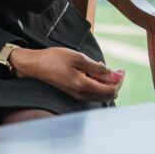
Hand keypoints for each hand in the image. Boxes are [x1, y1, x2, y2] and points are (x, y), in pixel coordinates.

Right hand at [9, 46, 123, 101]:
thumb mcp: (77, 57)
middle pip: (108, 95)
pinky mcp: (73, 93)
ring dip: (106, 84)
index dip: (119, 81)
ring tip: (101, 68)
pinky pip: (92, 93)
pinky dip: (97, 84)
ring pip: (101, 95)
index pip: (111, 90)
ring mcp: (77, 95)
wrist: (34, 65)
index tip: (121, 70)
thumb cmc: (53, 59)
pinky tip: (92, 72)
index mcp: (83, 85)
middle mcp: (81, 94)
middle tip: (115, 70)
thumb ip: (98, 68)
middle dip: (115, 83)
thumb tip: (116, 75)